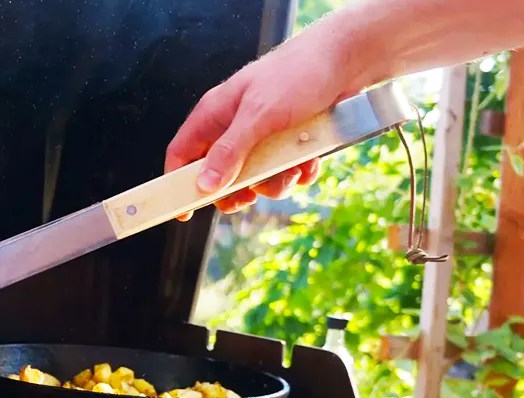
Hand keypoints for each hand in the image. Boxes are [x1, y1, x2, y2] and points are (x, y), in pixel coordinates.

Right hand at [164, 39, 357, 217]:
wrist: (346, 60)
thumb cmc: (298, 73)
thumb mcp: (259, 114)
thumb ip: (230, 150)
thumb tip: (205, 183)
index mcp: (215, 114)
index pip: (182, 153)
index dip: (177, 183)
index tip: (184, 211)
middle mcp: (234, 127)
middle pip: (219, 175)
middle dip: (237, 190)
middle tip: (250, 196)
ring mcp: (261, 136)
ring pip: (255, 178)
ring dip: (275, 182)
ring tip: (292, 169)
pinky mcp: (287, 142)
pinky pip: (284, 171)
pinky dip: (298, 172)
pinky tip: (308, 161)